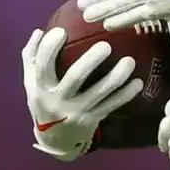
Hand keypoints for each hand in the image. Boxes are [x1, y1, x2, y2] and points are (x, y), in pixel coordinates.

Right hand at [22, 27, 142, 159]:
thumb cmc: (44, 100)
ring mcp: (76, 111)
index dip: (50, 48)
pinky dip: (125, 95)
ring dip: (116, 77)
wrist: (54, 139)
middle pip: (75, 78)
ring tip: (129, 61)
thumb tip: (40, 31)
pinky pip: (111, 105)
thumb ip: (32, 56)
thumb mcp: (31, 82)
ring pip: (98, 93)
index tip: (61, 31)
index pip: (42, 66)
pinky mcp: (92, 120)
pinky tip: (138, 83)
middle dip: (90, 61)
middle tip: (106, 45)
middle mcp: (58, 100)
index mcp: (41, 87)